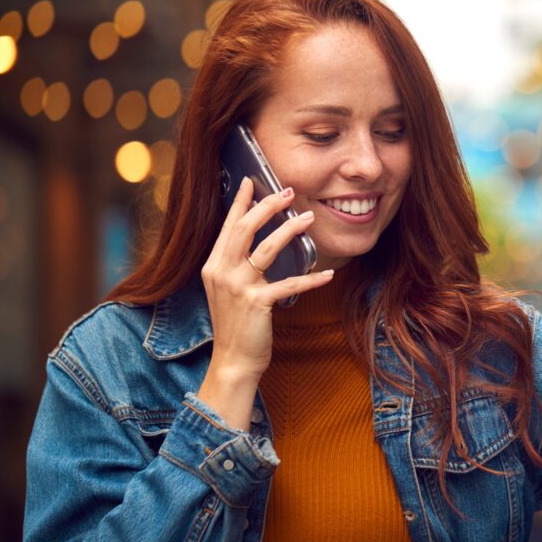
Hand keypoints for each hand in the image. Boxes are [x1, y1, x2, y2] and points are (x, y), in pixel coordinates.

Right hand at [197, 176, 333, 428]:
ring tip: (308, 218)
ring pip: (266, 248)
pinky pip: (289, 284)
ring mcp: (238, 287)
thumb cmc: (236, 324)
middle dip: (267, 206)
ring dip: (289, 230)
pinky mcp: (257, 303)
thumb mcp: (229, 290)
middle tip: (288, 192)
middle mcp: (222, 272)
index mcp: (214, 265)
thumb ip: (238, 266)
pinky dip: (311, 279)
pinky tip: (327, 275)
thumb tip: (258, 242)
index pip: (228, 226)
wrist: (232, 360)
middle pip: (245, 229)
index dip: (241, 202)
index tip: (252, 181)